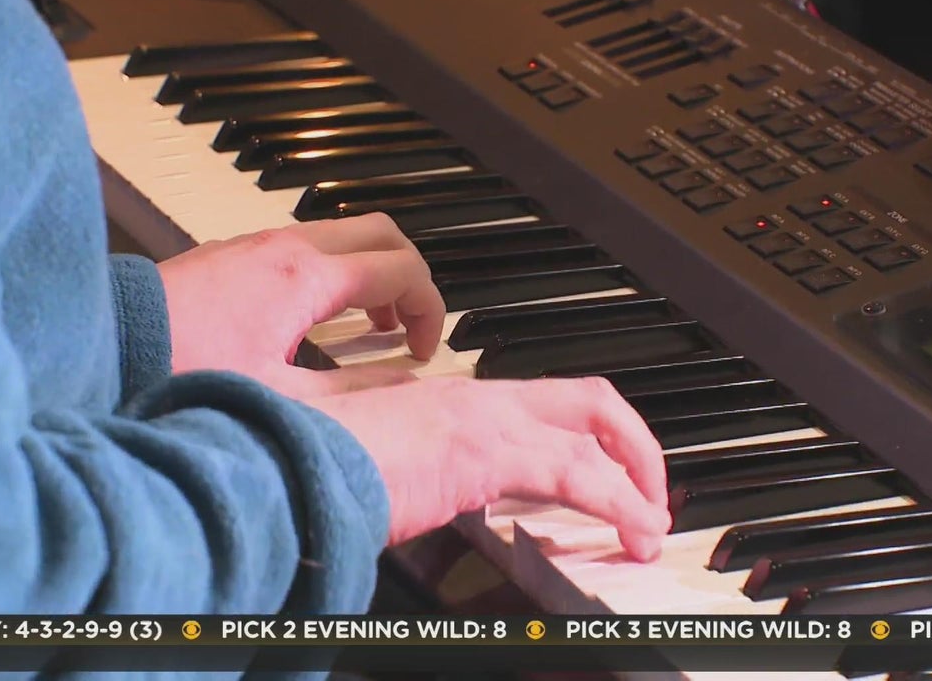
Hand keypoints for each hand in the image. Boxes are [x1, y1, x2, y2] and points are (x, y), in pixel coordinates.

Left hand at [157, 214, 444, 395]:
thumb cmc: (180, 372)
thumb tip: (407, 389)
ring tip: (372, 327)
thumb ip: (355, 393)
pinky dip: (336, 271)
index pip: (402, 270)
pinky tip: (321, 319)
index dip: (429, 310)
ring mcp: (259, 244)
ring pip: (345, 235)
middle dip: (411, 276)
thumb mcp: (281, 399)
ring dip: (372, 272)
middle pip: (383, 232)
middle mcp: (287, 246)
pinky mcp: (235, 253)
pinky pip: (308, 246)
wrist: (102, 346)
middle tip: (409, 326)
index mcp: (306, 276)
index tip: (423, 351)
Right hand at [310, 376, 671, 561]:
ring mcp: (484, 419)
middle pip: (586, 398)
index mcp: (448, 401)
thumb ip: (400, 476)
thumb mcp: (364, 466)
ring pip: (595, 429)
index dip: (579, 440)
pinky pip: (580, 474)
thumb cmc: (304, 465)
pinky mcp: (488, 452)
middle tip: (650, 488)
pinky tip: (635, 534)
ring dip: (637, 479)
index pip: (536, 407)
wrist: (278, 465)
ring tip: (652, 526)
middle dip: (631, 440)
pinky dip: (621, 503)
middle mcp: (475, 399)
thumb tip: (409, 500)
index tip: (597, 475)